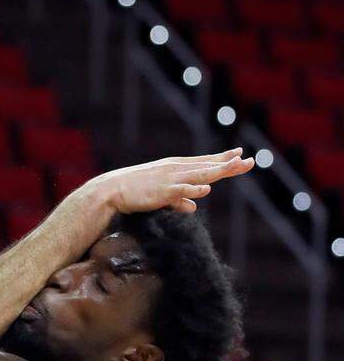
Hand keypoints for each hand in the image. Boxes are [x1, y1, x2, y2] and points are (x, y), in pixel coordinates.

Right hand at [84, 149, 254, 215]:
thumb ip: (178, 199)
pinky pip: (180, 190)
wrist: (110, 191)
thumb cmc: (133, 191)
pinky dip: (193, 189)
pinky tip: (206, 189)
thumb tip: (193, 207)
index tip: (240, 154)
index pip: (204, 162)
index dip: (223, 159)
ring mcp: (169, 179)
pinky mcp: (161, 191)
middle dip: (229, 164)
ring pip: (199, 175)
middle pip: (207, 166)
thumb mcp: (160, 194)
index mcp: (175, 168)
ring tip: (236, 166)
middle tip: (251, 161)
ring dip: (218, 171)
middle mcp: (175, 169)